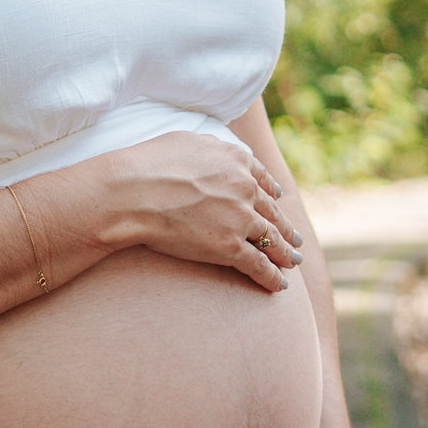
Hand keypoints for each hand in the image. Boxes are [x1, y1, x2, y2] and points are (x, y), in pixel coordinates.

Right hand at [113, 132, 304, 292]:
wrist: (133, 192)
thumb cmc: (148, 164)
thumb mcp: (187, 141)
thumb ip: (211, 148)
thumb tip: (219, 151)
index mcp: (236, 160)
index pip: (262, 180)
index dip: (272, 193)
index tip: (277, 200)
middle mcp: (245, 187)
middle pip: (272, 212)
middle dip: (285, 227)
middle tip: (294, 239)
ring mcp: (241, 218)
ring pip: (271, 239)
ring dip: (285, 253)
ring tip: (292, 262)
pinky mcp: (230, 247)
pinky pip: (259, 264)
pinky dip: (272, 277)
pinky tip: (279, 286)